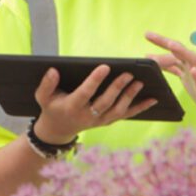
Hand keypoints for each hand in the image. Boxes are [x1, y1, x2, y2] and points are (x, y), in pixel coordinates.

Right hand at [32, 63, 155, 144]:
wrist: (59, 129)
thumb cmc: (51, 107)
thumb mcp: (42, 97)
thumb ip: (46, 84)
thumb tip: (53, 70)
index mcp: (72, 107)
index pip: (86, 93)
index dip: (95, 80)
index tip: (105, 66)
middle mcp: (88, 116)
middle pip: (106, 102)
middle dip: (117, 88)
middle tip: (129, 73)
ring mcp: (100, 121)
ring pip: (118, 110)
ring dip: (130, 96)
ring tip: (140, 82)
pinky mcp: (108, 121)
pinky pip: (126, 115)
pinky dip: (140, 107)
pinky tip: (153, 99)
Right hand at [146, 31, 195, 126]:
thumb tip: (193, 69)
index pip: (185, 54)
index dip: (175, 47)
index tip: (165, 42)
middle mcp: (194, 66)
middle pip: (176, 51)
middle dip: (162, 43)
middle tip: (147, 35)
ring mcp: (191, 72)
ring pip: (173, 59)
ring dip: (160, 55)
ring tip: (146, 55)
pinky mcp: (189, 79)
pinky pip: (174, 69)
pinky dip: (165, 66)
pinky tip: (157, 66)